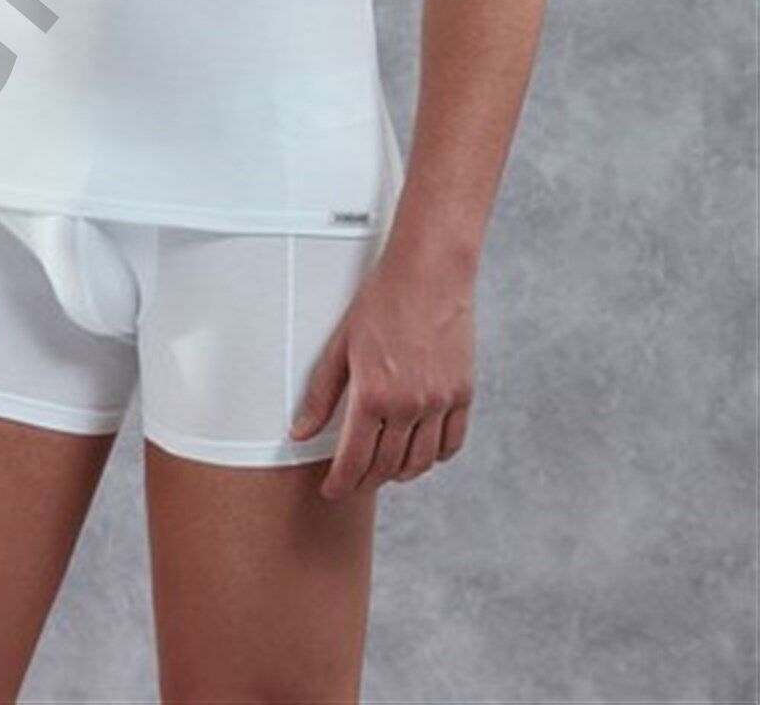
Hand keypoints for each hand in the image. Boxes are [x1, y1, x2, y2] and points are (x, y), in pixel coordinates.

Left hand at [288, 246, 474, 499]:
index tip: (332, 490)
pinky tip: (421, 452)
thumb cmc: (381, 301)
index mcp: (372, 395)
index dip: (340, 483)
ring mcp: (439, 402)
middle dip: (366, 481)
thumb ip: (321, 394)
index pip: (354, 460)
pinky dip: (435, 456)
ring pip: (420, 462)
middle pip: (386, 466)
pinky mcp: (463, 394)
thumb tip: (300, 431)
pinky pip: (451, 443)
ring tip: (385, 470)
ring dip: (400, 474)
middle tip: (354, 481)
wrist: (428, 273)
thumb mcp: (341, 345)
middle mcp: (408, 405)